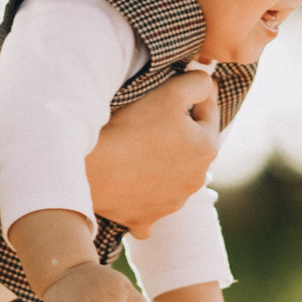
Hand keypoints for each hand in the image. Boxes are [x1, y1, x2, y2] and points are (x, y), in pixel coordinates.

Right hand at [85, 70, 218, 239]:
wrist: (92, 168)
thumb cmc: (132, 128)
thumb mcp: (170, 93)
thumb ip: (198, 83)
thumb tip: (208, 83)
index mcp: (207, 149)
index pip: (208, 112)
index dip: (193, 96)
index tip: (175, 88)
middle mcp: (195, 181)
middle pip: (191, 147)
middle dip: (178, 133)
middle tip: (151, 118)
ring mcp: (170, 204)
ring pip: (172, 178)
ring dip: (162, 165)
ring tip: (137, 148)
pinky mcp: (145, 219)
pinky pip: (148, 210)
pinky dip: (143, 200)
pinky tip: (131, 189)